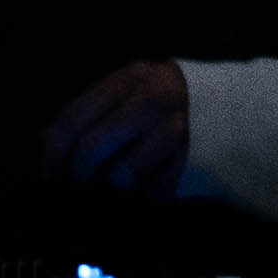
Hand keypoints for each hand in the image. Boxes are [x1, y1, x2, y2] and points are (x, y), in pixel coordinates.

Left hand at [39, 59, 190, 195]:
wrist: (230, 111)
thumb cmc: (161, 107)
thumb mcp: (127, 96)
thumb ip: (88, 114)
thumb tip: (46, 142)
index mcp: (128, 80)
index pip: (74, 116)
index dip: (54, 151)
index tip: (48, 175)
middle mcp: (151, 101)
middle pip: (92, 148)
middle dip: (80, 175)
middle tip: (82, 186)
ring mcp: (174, 132)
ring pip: (122, 175)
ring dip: (115, 188)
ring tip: (122, 184)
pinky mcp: (192, 163)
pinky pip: (152, 192)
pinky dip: (145, 197)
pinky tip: (150, 184)